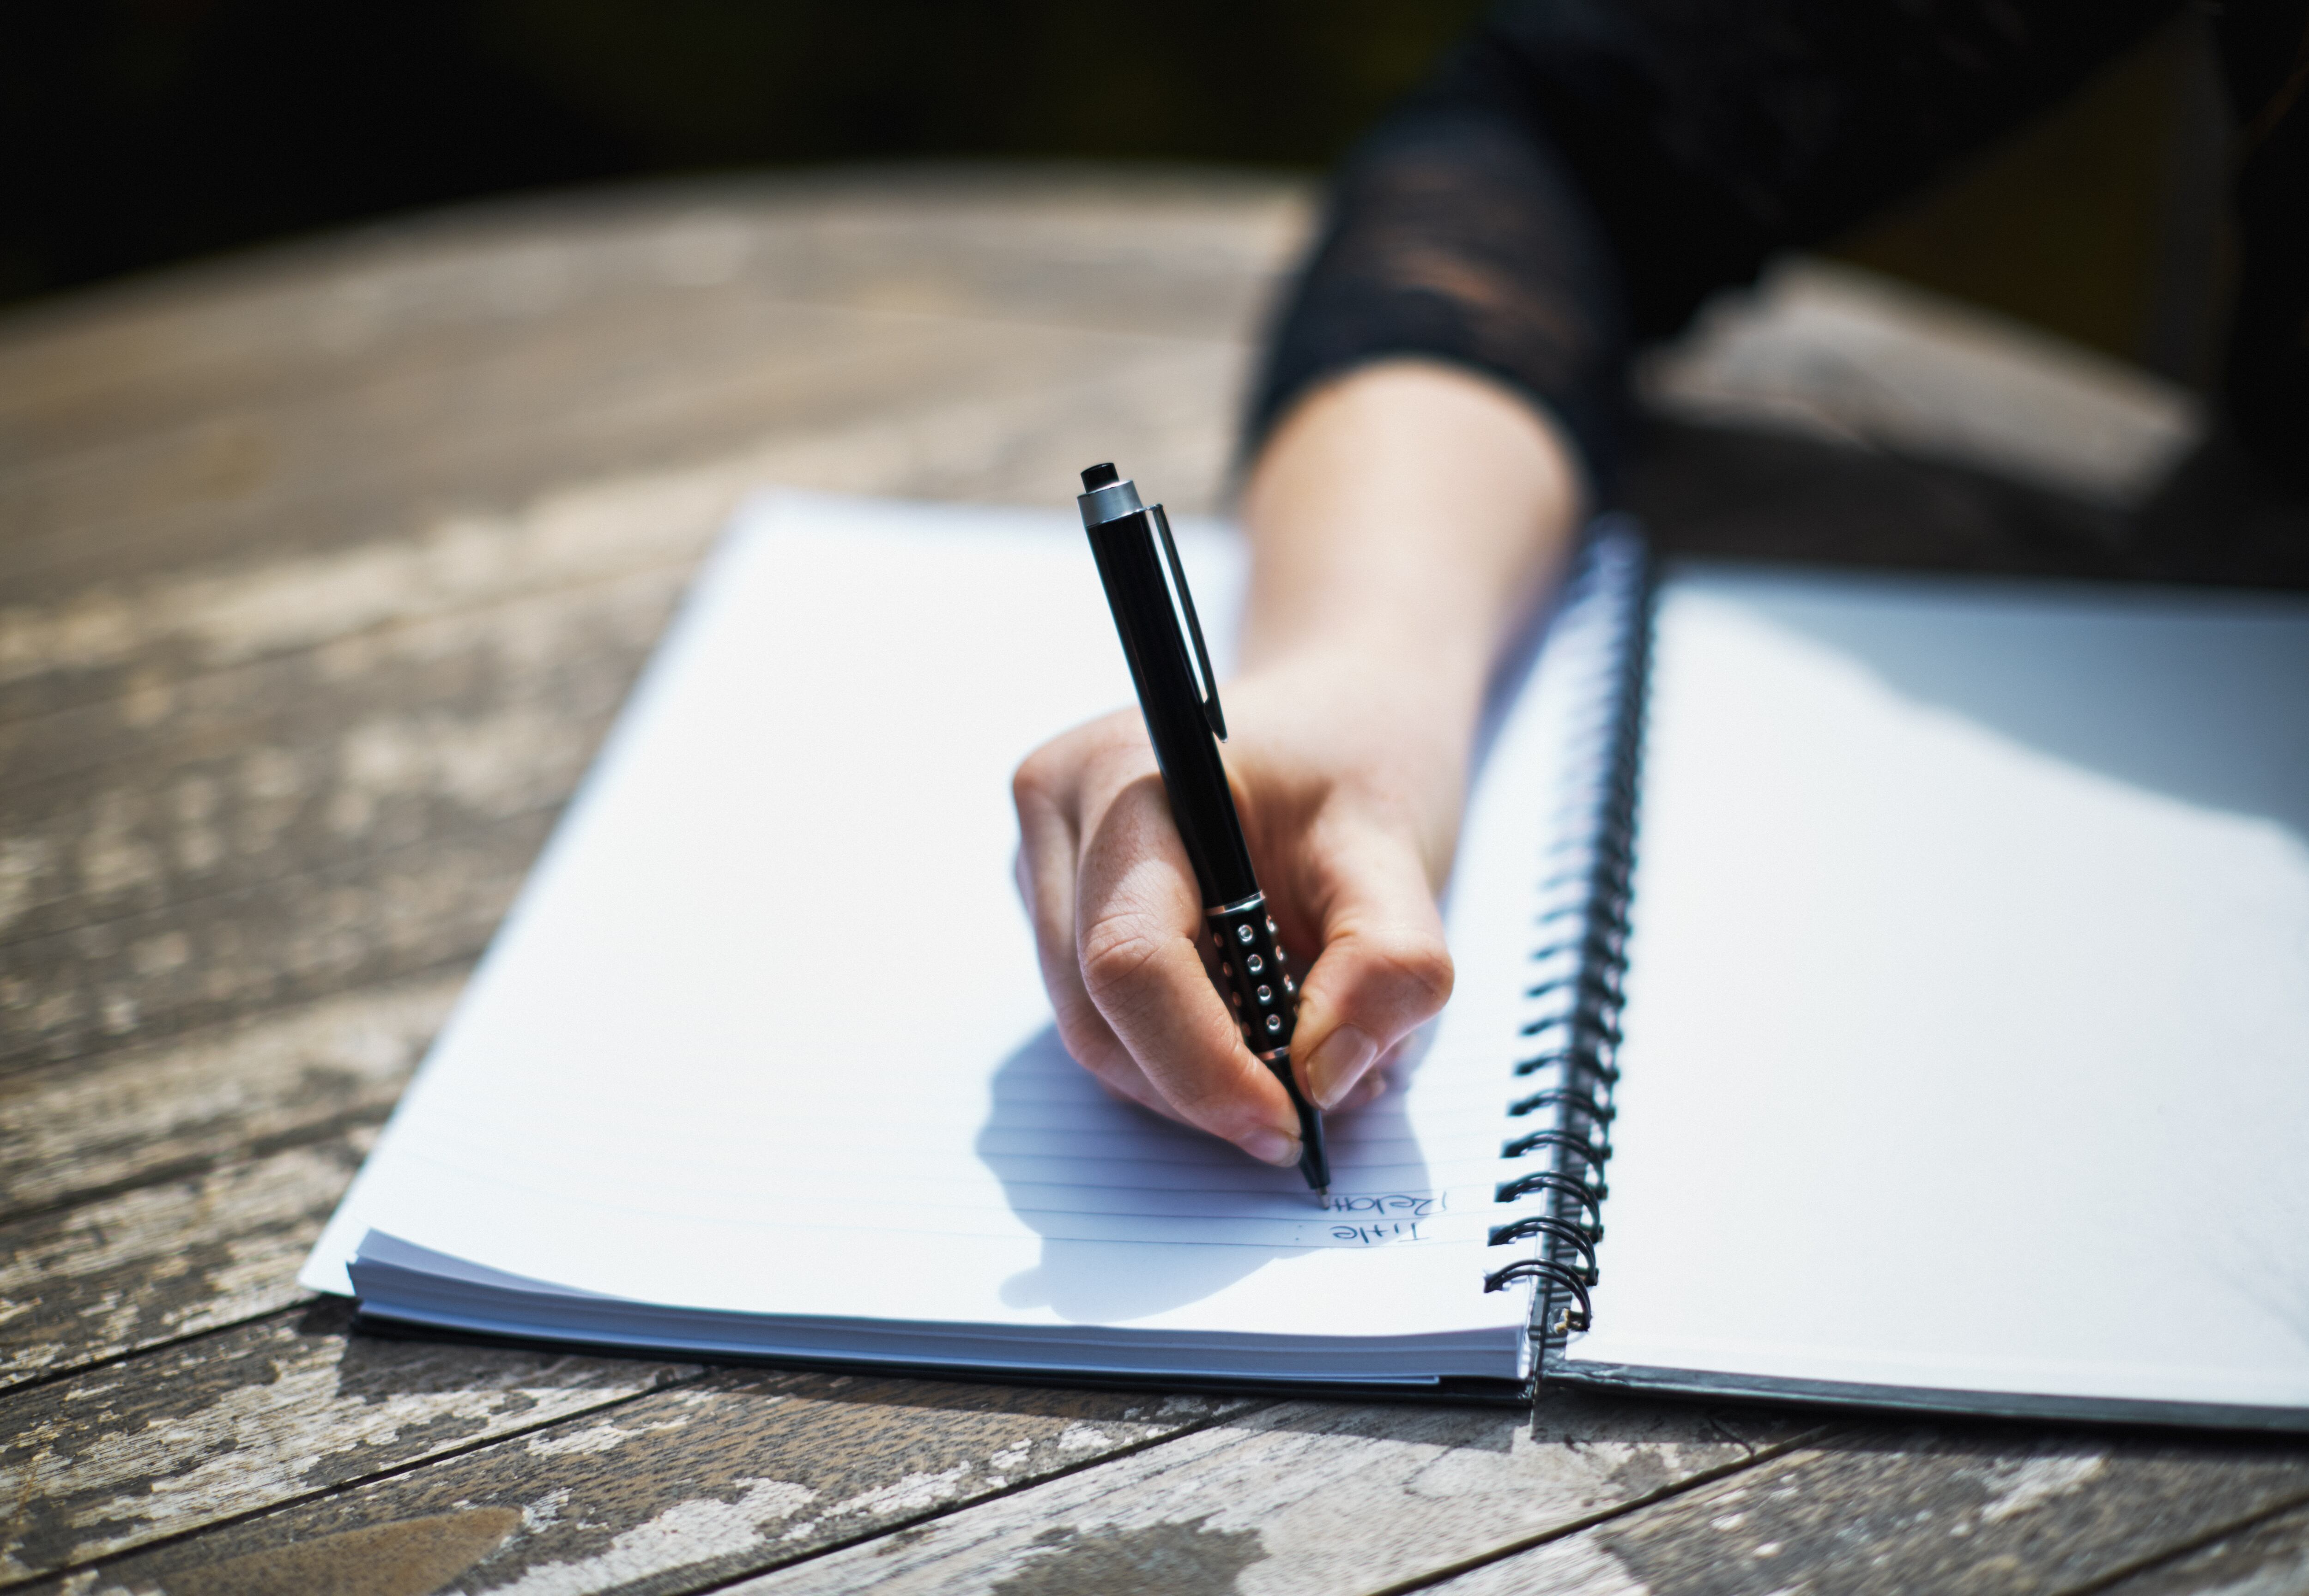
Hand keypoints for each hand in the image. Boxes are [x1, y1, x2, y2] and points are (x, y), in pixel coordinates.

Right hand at [1011, 649, 1473, 1165]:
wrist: (1338, 710)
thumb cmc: (1361, 759)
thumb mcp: (1404, 849)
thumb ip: (1388, 962)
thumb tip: (1324, 1077)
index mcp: (1127, 772)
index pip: (1128, 959)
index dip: (1201, 1065)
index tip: (1289, 1124)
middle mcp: (1058, 812)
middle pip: (1099, 1016)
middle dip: (1206, 1087)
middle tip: (1314, 1106)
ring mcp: (1042, 862)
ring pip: (1094, 1035)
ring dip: (1195, 1080)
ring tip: (1301, 1056)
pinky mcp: (1054, 906)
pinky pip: (1103, 1020)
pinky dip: (1180, 1054)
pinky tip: (1254, 1023)